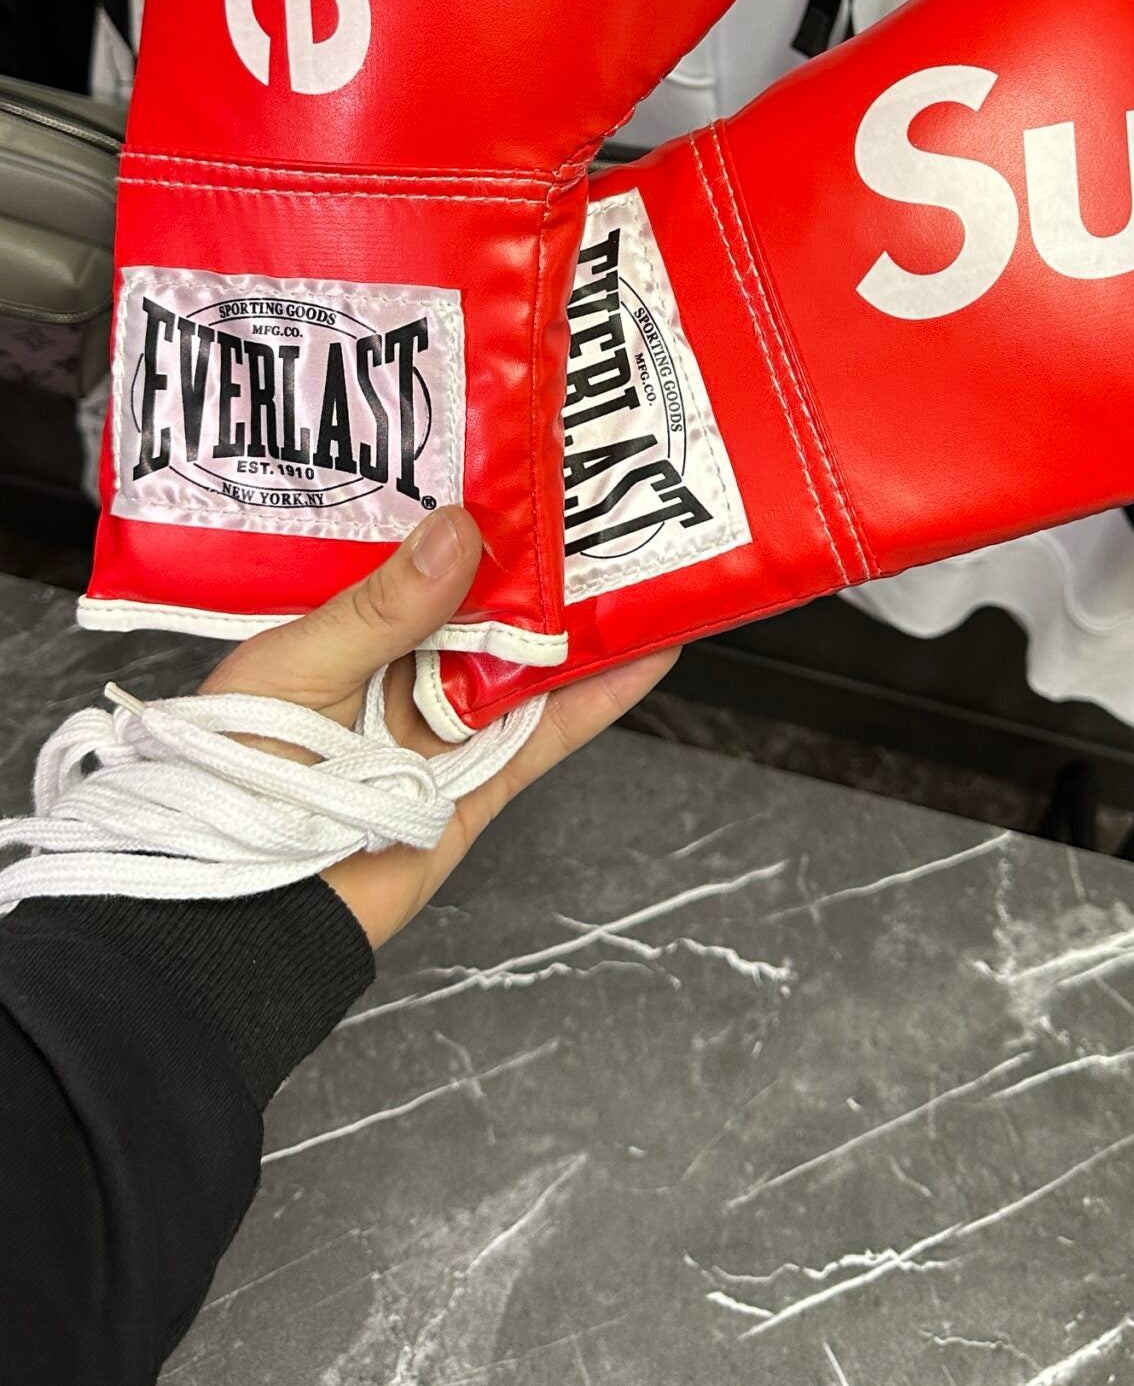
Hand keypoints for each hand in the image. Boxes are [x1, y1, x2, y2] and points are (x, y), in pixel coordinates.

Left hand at [198, 508, 675, 947]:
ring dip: (583, 622)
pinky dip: (599, 697)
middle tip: (600, 501)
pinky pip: (547, 733)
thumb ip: (383, 608)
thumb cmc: (236, 779)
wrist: (246, 913)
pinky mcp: (479, 785)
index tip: (521, 471)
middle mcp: (397, 675)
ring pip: (527, 665)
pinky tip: (646, 654)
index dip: (465, 520)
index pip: (413, 561)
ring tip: (643, 564)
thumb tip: (456, 532)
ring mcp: (443, 730)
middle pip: (484, 609)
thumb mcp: (297, 668)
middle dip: (538, 563)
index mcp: (341, 633)